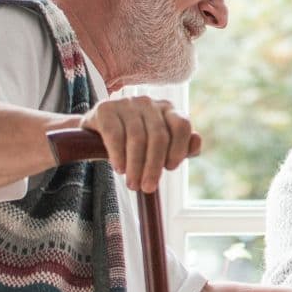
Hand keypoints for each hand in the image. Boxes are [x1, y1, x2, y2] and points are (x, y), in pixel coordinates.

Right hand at [76, 96, 199, 193]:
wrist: (95, 134)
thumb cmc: (134, 142)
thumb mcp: (160, 146)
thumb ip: (182, 147)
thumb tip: (196, 143)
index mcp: (168, 109)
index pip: (182, 125)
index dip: (179, 148)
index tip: (170, 168)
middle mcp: (149, 103)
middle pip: (158, 136)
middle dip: (154, 166)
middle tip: (147, 188)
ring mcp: (127, 103)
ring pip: (137, 137)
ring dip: (136, 165)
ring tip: (133, 184)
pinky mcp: (106, 109)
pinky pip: (115, 134)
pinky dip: (119, 155)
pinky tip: (119, 169)